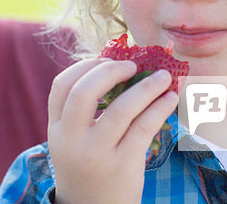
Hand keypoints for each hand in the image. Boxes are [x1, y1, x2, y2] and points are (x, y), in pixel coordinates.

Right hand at [47, 59, 177, 203]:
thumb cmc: (88, 167)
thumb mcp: (74, 141)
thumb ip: (84, 111)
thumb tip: (120, 69)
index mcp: (57, 128)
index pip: (61, 86)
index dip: (84, 66)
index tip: (106, 60)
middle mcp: (71, 140)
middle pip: (85, 92)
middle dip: (111, 71)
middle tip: (133, 66)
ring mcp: (96, 153)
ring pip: (121, 109)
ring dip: (146, 87)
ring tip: (163, 77)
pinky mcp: (123, 164)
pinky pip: (143, 127)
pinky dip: (159, 107)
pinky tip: (170, 98)